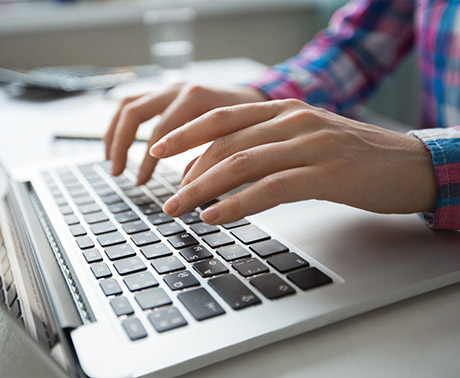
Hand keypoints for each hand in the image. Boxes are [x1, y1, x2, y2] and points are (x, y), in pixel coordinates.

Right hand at [104, 83, 266, 183]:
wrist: (256, 98)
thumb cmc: (249, 123)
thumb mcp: (235, 140)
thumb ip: (209, 159)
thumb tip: (185, 190)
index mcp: (196, 98)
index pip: (161, 130)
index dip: (148, 159)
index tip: (142, 182)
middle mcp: (178, 89)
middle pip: (135, 112)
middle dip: (122, 144)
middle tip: (118, 173)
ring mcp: (169, 88)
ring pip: (128, 105)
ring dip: (114, 133)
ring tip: (111, 160)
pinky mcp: (165, 93)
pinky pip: (133, 103)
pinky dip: (121, 125)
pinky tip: (118, 145)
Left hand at [149, 99, 436, 223]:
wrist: (409, 164)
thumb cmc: (353, 156)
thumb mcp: (305, 139)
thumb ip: (267, 146)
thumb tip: (222, 169)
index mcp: (284, 109)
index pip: (222, 116)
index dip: (186, 133)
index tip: (158, 150)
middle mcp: (292, 120)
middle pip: (224, 142)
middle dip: (187, 171)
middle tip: (166, 196)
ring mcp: (309, 144)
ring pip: (240, 163)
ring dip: (202, 189)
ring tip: (179, 209)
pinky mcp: (325, 173)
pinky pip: (269, 188)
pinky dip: (236, 204)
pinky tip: (215, 217)